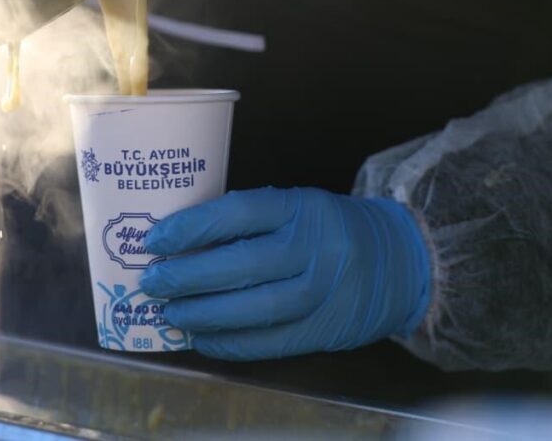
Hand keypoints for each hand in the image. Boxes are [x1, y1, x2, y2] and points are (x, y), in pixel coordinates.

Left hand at [140, 187, 430, 360]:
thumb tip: (180, 245)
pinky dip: (230, 343)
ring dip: (203, 315)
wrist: (400, 263)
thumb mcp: (298, 208)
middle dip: (187, 276)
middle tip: (151, 282)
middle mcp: (314, 248)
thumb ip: (250, 222)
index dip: (191, 227)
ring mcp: (322, 293)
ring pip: (254, 309)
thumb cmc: (330, 230)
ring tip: (169, 314)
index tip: (154, 240)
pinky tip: (202, 338)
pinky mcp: (324, 330)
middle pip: (242, 265)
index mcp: (302, 207)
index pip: (238, 213)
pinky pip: (270, 342)